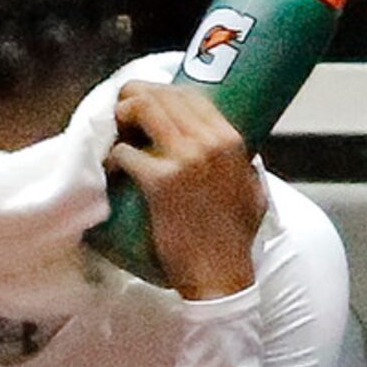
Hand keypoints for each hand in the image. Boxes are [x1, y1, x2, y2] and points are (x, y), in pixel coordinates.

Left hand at [105, 82, 265, 299]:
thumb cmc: (235, 242)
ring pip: (145, 110)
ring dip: (123, 113)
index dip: (167, 91)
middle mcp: (209, 142)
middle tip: (123, 104)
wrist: (220, 276)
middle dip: (139, 94)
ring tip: (114, 125)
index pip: (194, 96)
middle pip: (166, 96)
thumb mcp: (254, 194)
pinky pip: (126, 152)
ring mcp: (184, 160)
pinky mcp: (160, 182)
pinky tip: (112, 164)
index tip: (152, 98)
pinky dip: (114, 156)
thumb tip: (245, 157)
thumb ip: (247, 168)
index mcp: (231, 141)